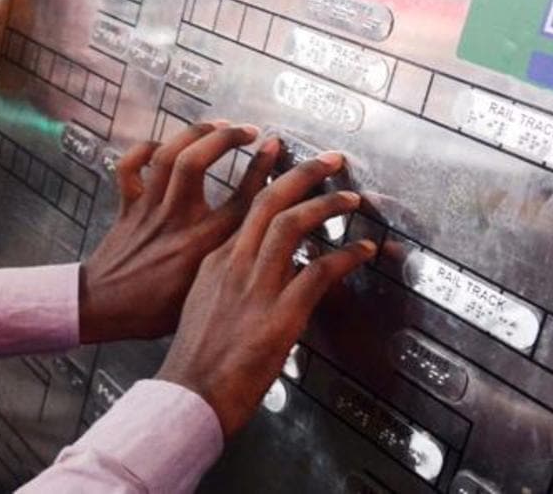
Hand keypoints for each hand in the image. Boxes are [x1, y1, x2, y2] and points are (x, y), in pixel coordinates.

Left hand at [79, 122, 279, 343]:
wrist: (104, 310)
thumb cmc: (153, 312)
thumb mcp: (206, 296)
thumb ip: (235, 271)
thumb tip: (271, 259)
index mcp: (202, 245)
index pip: (244, 199)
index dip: (267, 171)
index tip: (281, 151)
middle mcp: (176, 220)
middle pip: (198, 164)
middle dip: (227, 138)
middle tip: (252, 132)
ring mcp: (149, 209)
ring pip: (167, 157)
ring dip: (193, 134)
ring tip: (218, 125)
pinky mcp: (127, 206)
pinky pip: (129, 168)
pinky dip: (142, 150)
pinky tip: (163, 143)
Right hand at [155, 153, 376, 437]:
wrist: (189, 393)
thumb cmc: (194, 359)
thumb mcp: (200, 306)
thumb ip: (227, 283)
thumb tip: (252, 276)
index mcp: (213, 261)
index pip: (245, 207)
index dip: (269, 178)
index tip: (282, 158)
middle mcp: (233, 264)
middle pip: (269, 202)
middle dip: (303, 174)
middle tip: (329, 160)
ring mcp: (255, 287)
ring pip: (292, 225)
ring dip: (326, 206)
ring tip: (350, 198)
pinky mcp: (280, 314)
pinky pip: (319, 272)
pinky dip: (346, 256)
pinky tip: (363, 250)